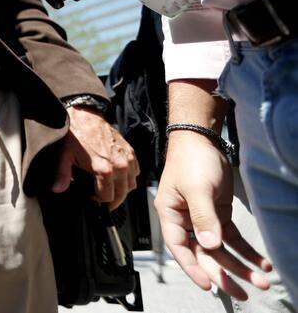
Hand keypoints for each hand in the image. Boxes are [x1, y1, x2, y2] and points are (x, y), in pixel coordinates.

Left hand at [53, 106, 138, 209]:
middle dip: (112, 200)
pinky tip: (117, 176)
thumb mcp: (65, 156)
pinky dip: (128, 177)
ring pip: (131, 185)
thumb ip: (62, 175)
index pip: (108, 198)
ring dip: (122, 190)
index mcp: (104, 170)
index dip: (98, 201)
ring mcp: (127, 159)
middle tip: (102, 199)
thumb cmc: (75, 135)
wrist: (85, 115)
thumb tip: (57, 189)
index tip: (91, 197)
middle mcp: (119, 166)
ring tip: (109, 188)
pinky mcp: (131, 152)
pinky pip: (135, 172)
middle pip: (122, 194)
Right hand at [155, 131, 272, 299]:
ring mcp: (203, 220)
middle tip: (244, 292)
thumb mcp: (197, 188)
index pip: (180, 248)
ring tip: (261, 281)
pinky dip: (247, 251)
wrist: (201, 141)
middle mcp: (186, 222)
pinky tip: (261, 262)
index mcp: (171, 215)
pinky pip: (233, 238)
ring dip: (240, 265)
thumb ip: (203, 217)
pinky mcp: (218, 215)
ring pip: (221, 250)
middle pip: (204, 254)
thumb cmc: (191, 161)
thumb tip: (210, 245)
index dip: (193, 268)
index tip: (209, 285)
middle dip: (225, 274)